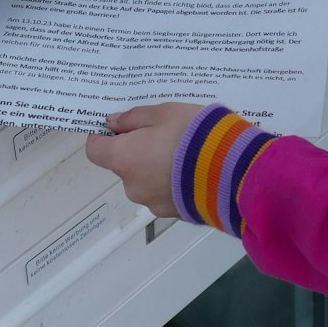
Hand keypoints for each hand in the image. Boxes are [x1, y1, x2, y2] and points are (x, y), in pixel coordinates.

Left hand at [83, 102, 205, 217]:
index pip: (95, 150)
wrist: (232, 172)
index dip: (103, 137)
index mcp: (124, 159)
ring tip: (187, 155)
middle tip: (165, 135)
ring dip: (157, 168)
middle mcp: (132, 186)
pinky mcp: (174, 213)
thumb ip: (133, 118)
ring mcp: (152, 203)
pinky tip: (196, 172)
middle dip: (138, 151)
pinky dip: (174, 183)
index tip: (119, 126)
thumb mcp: (164, 113)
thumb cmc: (194, 135)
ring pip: (146, 180)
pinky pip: (166, 193)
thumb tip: (113, 124)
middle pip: (124, 165)